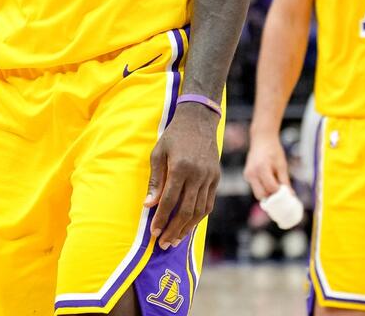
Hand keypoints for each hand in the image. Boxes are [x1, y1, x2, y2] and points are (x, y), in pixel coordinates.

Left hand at [145, 104, 219, 250]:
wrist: (199, 120)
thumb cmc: (174, 136)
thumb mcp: (158, 153)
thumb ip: (155, 180)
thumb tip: (148, 204)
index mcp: (180, 167)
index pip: (169, 200)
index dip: (161, 218)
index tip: (153, 232)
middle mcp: (197, 174)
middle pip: (186, 210)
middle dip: (173, 229)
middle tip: (163, 244)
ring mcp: (210, 177)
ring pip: (200, 211)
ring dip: (187, 228)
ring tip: (175, 240)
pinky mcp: (216, 178)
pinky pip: (208, 204)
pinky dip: (199, 218)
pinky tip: (189, 226)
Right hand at [243, 131, 289, 200]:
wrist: (262, 138)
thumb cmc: (273, 150)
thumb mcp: (282, 165)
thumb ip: (285, 181)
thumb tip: (290, 195)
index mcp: (261, 168)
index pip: (271, 188)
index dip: (280, 193)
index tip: (288, 195)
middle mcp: (251, 173)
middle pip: (261, 195)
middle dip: (272, 197)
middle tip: (281, 195)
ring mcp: (247, 175)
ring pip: (258, 193)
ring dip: (267, 193)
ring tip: (276, 186)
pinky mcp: (247, 175)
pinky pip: (256, 187)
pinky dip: (263, 188)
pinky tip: (270, 181)